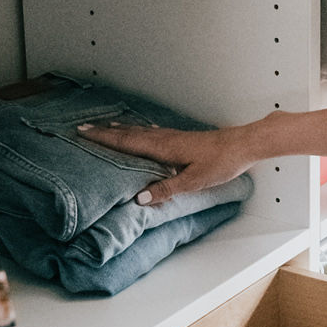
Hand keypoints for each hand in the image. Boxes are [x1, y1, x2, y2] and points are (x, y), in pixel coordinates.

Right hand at [78, 120, 258, 205]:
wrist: (243, 145)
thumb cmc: (221, 162)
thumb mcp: (194, 181)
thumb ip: (166, 189)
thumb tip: (139, 198)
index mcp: (163, 148)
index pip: (126, 142)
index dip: (103, 138)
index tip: (83, 133)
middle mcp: (164, 139)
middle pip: (128, 134)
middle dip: (105, 132)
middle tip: (83, 129)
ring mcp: (173, 137)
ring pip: (139, 132)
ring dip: (120, 130)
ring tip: (105, 128)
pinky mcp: (181, 139)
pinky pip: (151, 133)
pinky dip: (139, 131)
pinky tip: (140, 132)